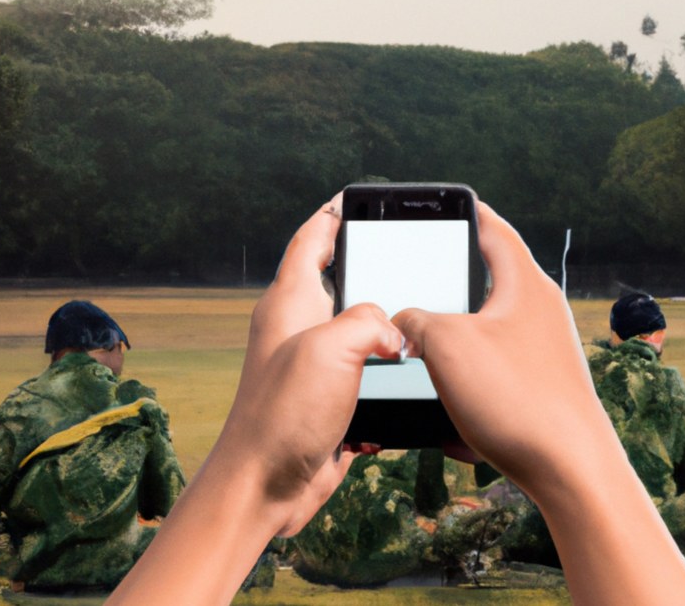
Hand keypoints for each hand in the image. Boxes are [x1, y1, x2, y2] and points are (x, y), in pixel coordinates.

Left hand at [218, 196, 402, 534]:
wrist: (265, 486)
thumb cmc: (283, 416)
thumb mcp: (331, 348)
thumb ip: (369, 320)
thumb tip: (394, 331)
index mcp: (290, 302)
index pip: (310, 238)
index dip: (333, 213)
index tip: (357, 197)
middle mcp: (299, 328)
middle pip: (338, 280)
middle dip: (370, 265)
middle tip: (404, 254)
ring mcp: (313, 365)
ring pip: (357, 329)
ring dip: (386, 325)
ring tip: (419, 319)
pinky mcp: (328, 399)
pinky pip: (365, 373)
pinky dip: (387, 372)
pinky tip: (407, 377)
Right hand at [393, 202, 684, 604]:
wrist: (570, 468)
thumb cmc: (517, 397)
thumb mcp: (447, 345)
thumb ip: (415, 322)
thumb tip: (404, 324)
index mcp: (524, 284)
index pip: (495, 230)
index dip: (469, 213)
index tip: (450, 204)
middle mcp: (541, 310)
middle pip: (492, 278)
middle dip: (454, 280)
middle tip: (423, 277)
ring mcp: (545, 348)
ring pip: (490, 326)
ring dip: (456, 335)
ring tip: (425, 345)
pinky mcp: (542, 384)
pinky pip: (496, 366)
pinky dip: (469, 375)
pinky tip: (450, 402)